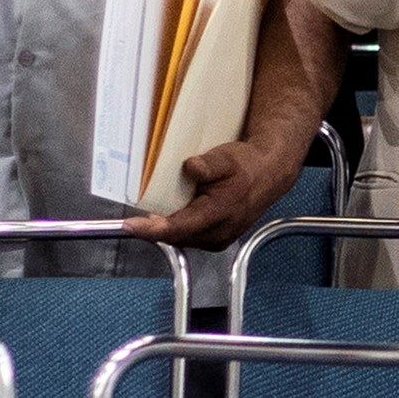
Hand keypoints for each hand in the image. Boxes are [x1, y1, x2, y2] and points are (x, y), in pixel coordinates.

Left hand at [130, 135, 298, 247]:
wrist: (269, 175)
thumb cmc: (247, 166)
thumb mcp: (227, 157)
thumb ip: (208, 165)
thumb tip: (189, 168)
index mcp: (220, 214)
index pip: (179, 227)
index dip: (151, 229)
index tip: (129, 225)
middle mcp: (219, 233)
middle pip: (176, 237)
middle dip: (153, 229)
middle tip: (133, 218)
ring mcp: (218, 239)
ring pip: (182, 239)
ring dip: (165, 230)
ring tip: (149, 216)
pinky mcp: (217, 239)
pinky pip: (189, 237)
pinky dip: (177, 228)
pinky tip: (169, 215)